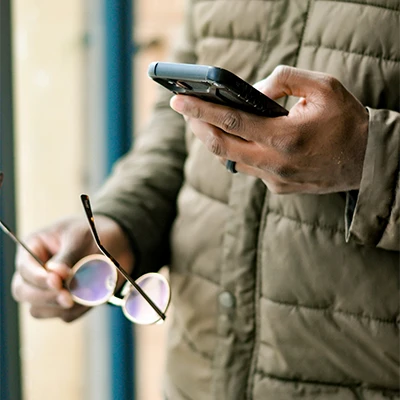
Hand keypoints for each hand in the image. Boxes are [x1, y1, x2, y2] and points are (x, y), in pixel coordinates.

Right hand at [11, 215, 133, 321]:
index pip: (24, 268)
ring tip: (84, 295)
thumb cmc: (95, 233)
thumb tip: (54, 273)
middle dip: (46, 296)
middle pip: (23, 292)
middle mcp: (35, 271)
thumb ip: (68, 256)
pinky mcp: (64, 303)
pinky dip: (78, 310)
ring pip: (39, 309)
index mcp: (35, 248)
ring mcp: (47, 290)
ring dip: (60, 307)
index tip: (56, 282)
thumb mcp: (81, 237)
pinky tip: (91, 298)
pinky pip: (64, 316)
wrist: (116, 244)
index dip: (37, 278)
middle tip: (68, 297)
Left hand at [170, 65, 368, 193]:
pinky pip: (248, 169)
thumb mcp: (323, 87)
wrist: (368, 161)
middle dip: (198, 126)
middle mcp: (275, 162)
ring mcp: (275, 179)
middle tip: (185, 110)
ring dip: (214, 140)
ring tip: (205, 122)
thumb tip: (253, 91)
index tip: (178, 100)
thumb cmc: (347, 121)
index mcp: (284, 136)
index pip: (231, 122)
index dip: (201, 109)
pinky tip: (235, 140)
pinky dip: (236, 152)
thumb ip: (284, 80)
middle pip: (220, 147)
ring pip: (231, 160)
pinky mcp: (278, 188)